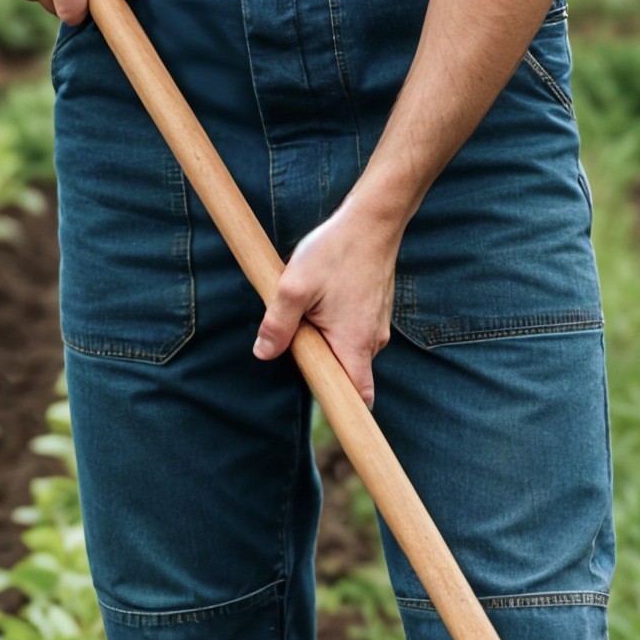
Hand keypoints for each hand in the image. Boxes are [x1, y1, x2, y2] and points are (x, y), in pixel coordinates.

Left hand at [254, 192, 403, 406]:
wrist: (373, 219)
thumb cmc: (336, 251)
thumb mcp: (294, 287)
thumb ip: (277, 325)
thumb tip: (263, 353)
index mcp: (354, 344)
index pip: (358, 398)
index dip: (343, 412)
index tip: (331, 420)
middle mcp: (372, 342)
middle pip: (345, 375)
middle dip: (319, 365)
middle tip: (297, 335)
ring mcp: (375, 327)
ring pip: (346, 351)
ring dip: (324, 340)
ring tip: (310, 306)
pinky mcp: (373, 312)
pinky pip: (351, 332)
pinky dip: (334, 324)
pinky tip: (323, 296)